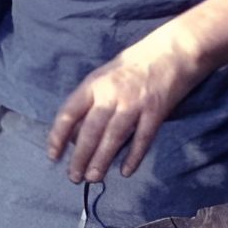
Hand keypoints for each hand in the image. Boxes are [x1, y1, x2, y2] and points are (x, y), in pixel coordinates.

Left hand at [45, 34, 199, 184]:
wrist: (174, 49)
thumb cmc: (135, 63)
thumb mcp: (106, 74)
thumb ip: (92, 100)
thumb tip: (77, 133)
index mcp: (94, 83)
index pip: (69, 112)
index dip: (58, 136)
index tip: (53, 156)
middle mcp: (111, 94)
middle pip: (90, 130)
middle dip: (80, 156)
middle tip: (73, 177)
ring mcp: (134, 102)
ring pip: (113, 137)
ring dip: (101, 160)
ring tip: (93, 178)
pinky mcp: (156, 111)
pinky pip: (142, 138)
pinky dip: (133, 156)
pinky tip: (126, 171)